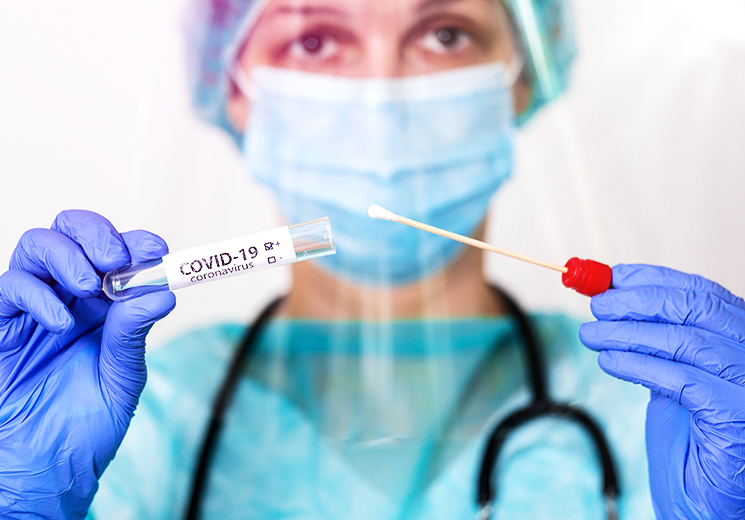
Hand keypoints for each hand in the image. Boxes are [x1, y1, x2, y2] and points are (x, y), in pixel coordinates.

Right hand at [0, 210, 175, 518]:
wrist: (44, 468)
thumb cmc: (84, 427)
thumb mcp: (122, 379)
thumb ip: (133, 334)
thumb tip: (162, 292)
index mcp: (108, 307)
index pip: (120, 255)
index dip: (136, 243)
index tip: (156, 250)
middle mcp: (71, 299)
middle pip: (74, 234)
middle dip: (97, 234)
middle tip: (116, 258)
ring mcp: (34, 308)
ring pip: (39, 246)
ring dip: (68, 254)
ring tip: (89, 285)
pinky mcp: (2, 325)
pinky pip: (10, 287)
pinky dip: (37, 294)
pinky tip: (60, 323)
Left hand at [579, 264, 744, 518]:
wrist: (714, 488)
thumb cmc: (695, 426)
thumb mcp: (672, 366)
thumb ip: (650, 331)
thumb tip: (605, 294)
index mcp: (741, 333)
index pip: (700, 291)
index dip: (652, 279)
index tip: (611, 277)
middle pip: (694, 308)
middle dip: (636, 301)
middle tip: (596, 307)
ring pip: (684, 341)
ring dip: (627, 334)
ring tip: (592, 335)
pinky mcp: (736, 413)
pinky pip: (681, 380)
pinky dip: (638, 366)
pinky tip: (609, 362)